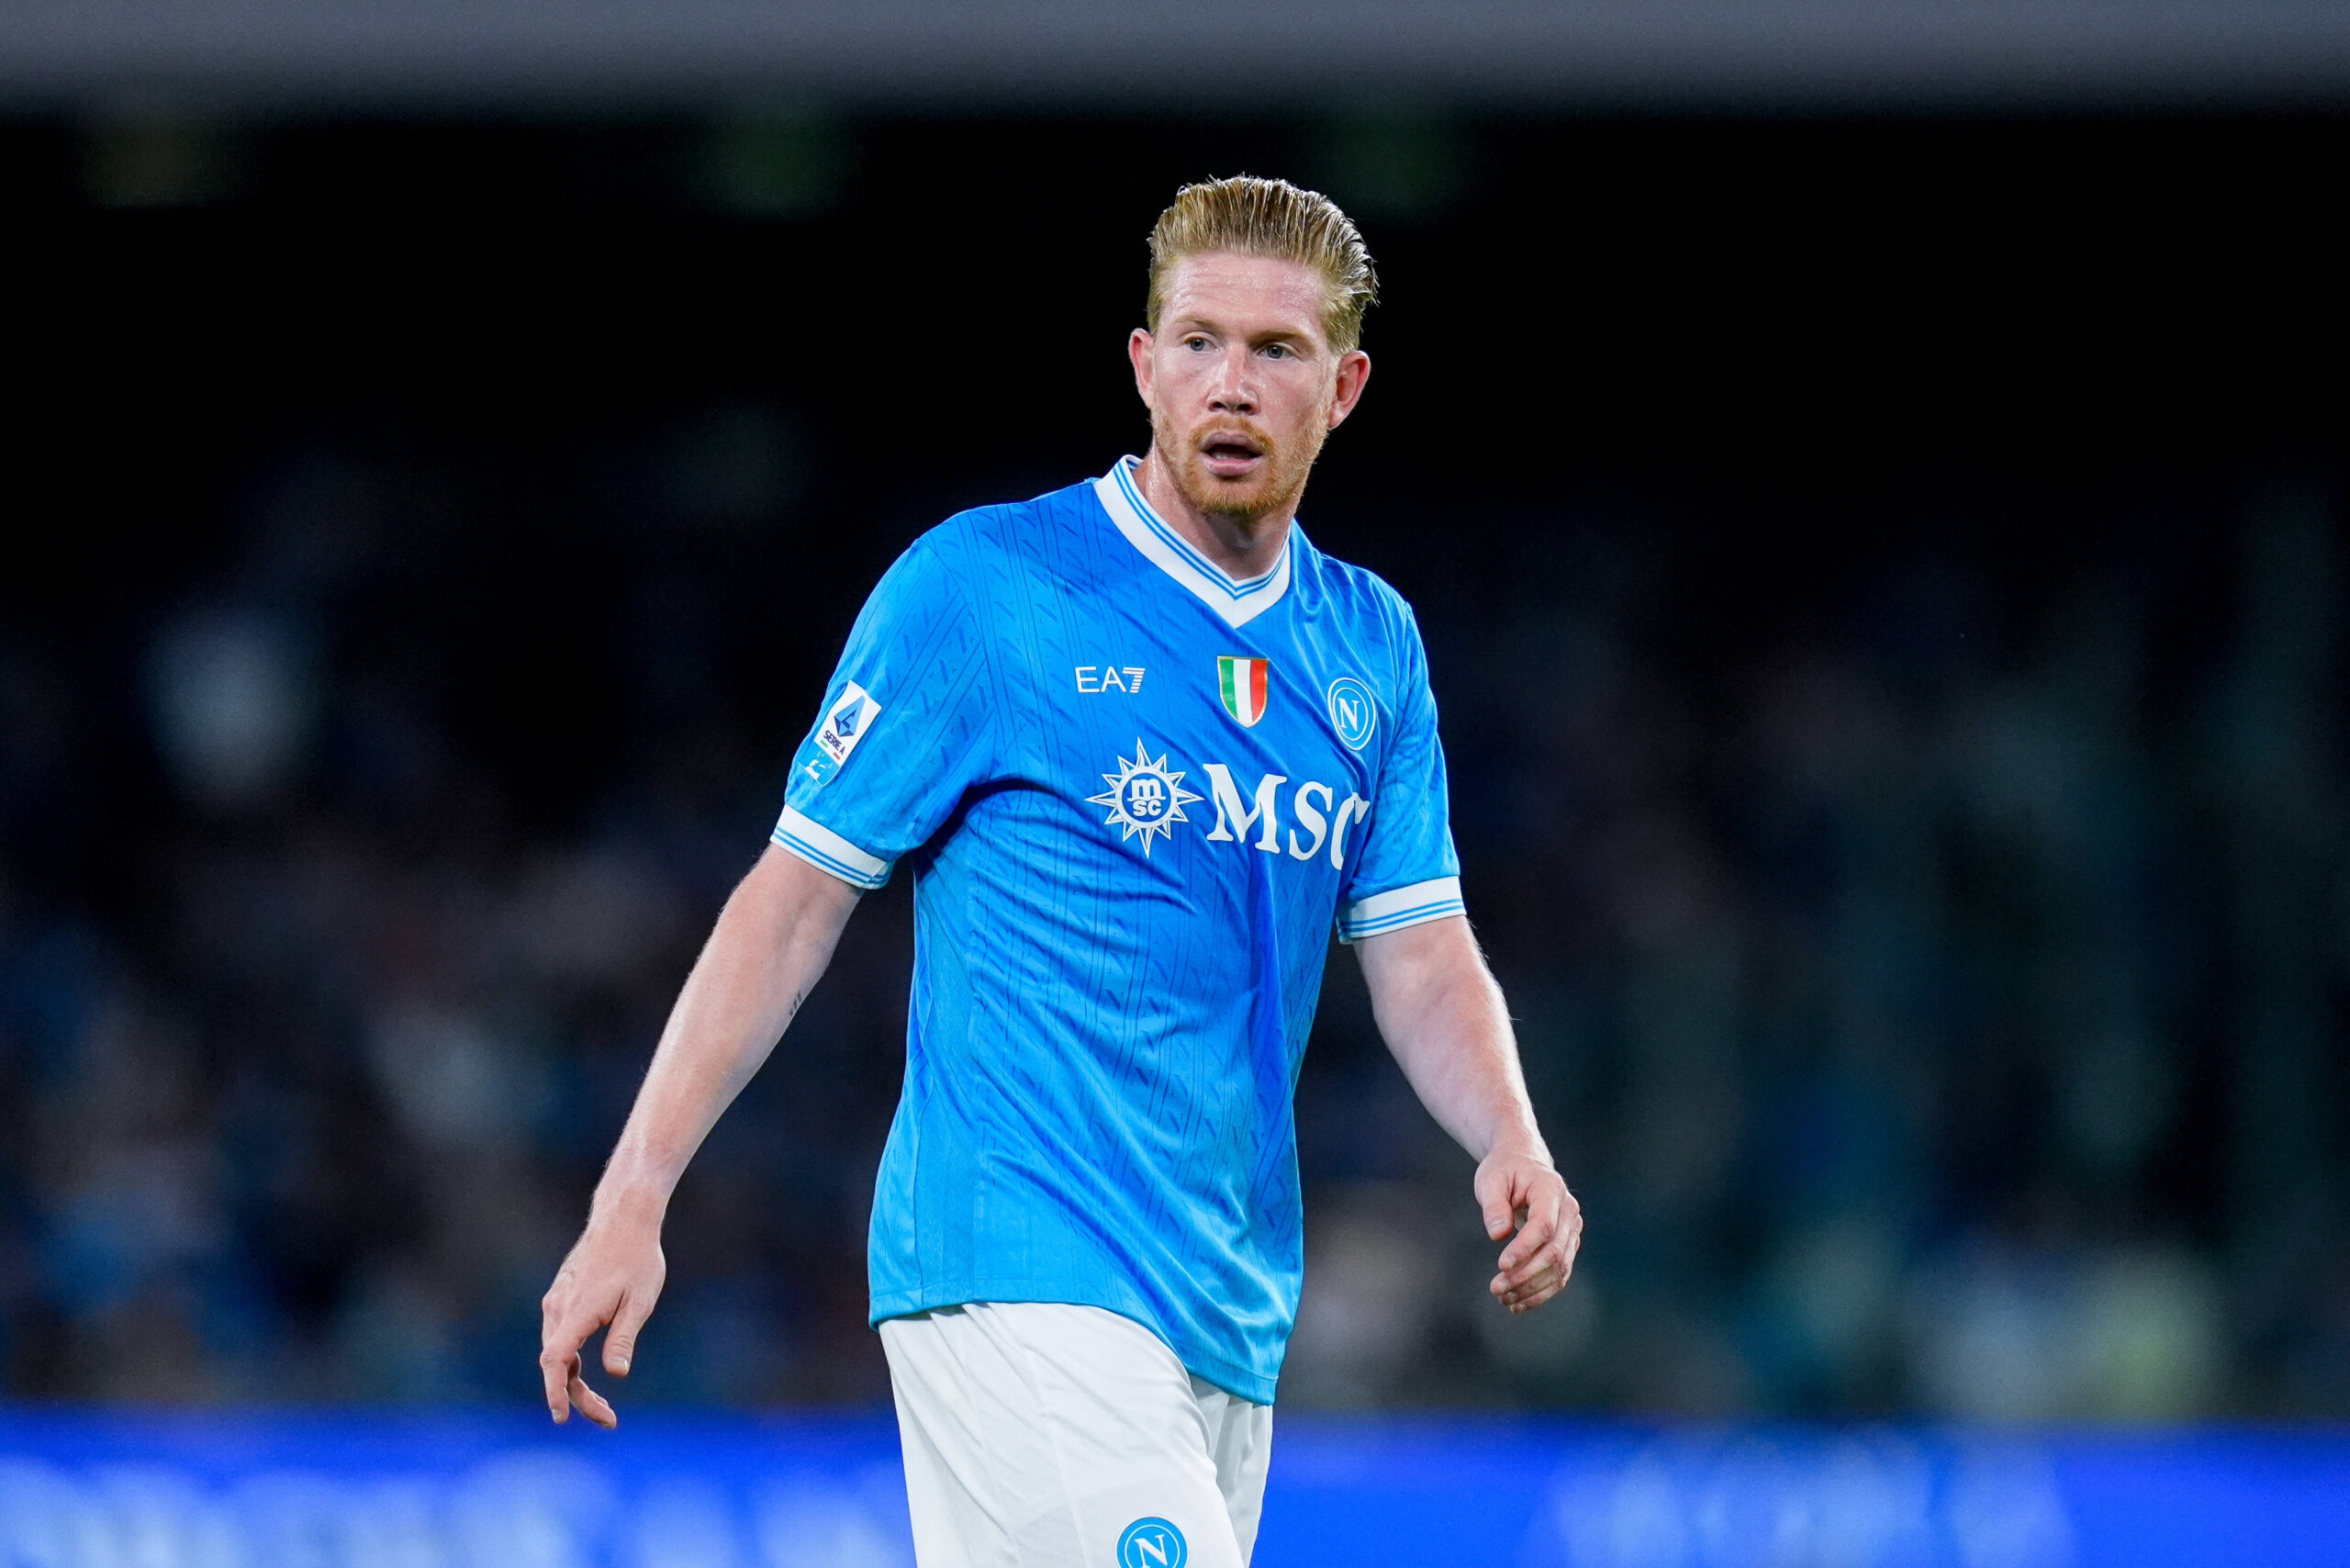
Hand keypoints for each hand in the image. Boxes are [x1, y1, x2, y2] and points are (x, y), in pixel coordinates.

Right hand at [538, 1210, 665, 1427]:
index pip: (555, 1360)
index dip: (554, 1391)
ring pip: (556, 1352)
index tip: (562, 1417)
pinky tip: (586, 1374)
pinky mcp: (562, 1298)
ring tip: (603, 1407)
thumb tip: (616, 1374)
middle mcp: (558, 1308)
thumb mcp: (640, 1301)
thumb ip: (623, 1338)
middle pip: (556, 1364)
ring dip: (573, 1381)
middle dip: (577, 1396)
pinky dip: (569, 1362)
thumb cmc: (637, 1258)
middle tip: (609, 1420)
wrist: (624, 1219)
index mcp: (577, 1311)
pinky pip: (559, 1338)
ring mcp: (557, 1302)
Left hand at [1475, 1145, 1580, 1314]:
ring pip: (1560, 1267)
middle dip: (1525, 1274)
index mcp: (1550, 1188)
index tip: (1501, 1265)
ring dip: (1532, 1288)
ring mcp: (1572, 1229)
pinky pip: (1560, 1273)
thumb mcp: (1490, 1180)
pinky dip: (1541, 1292)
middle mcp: (1568, 1210)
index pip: (1544, 1225)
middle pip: (1554, 1250)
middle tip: (1496, 1288)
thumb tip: (1498, 1235)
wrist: (1522, 1163)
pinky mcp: (1568, 1244)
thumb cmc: (1505, 1170)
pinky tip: (1518, 1303)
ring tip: (1504, 1299)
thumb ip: (1494, 1205)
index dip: (1524, 1248)